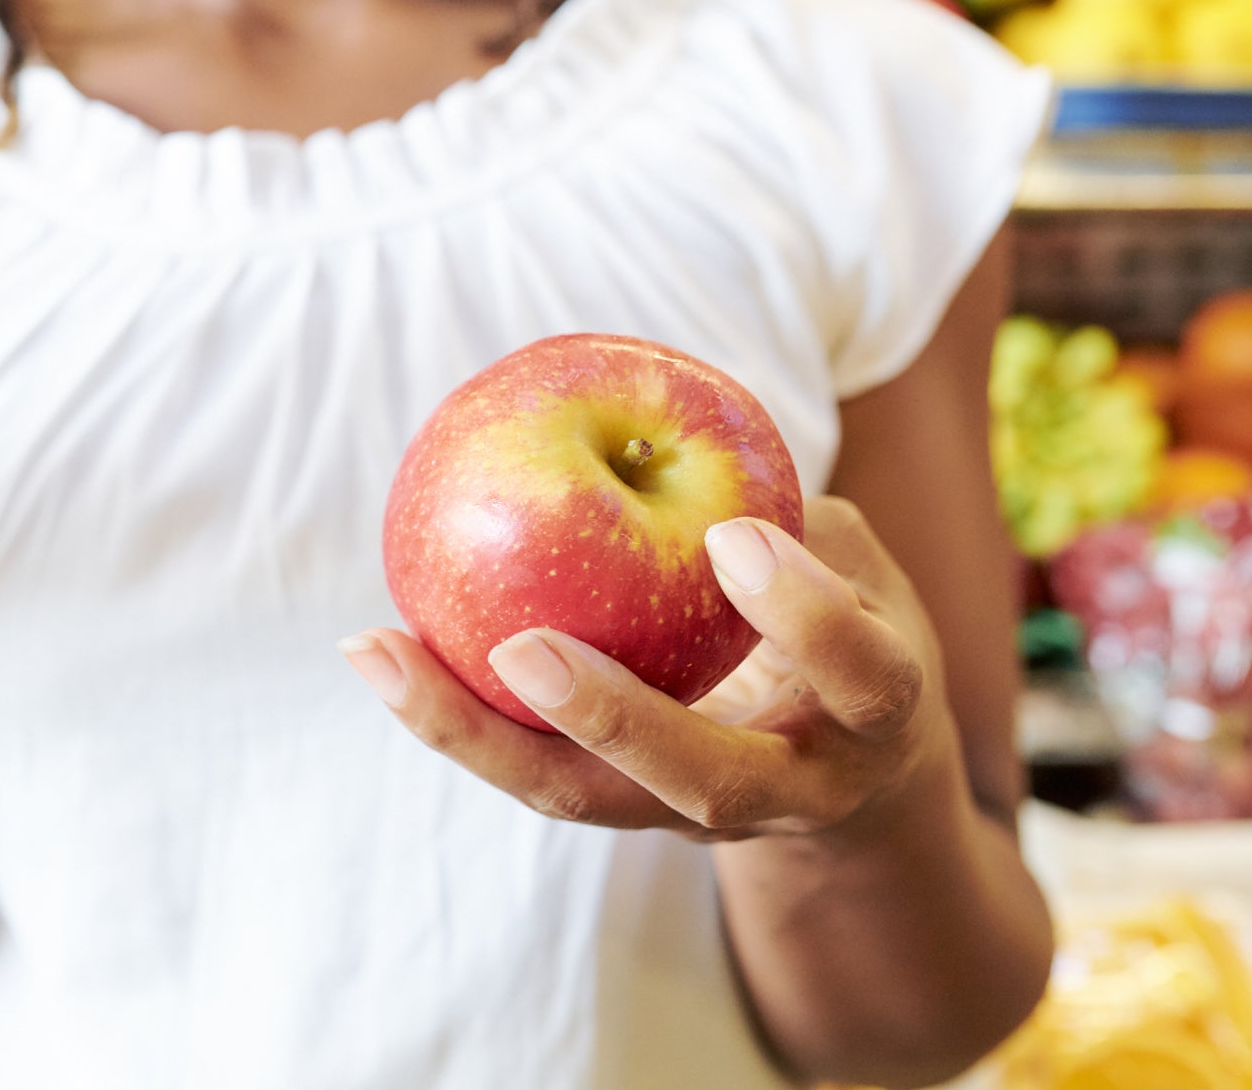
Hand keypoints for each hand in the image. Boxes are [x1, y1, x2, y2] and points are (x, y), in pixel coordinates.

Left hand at [341, 497, 954, 840]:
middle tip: (524, 650)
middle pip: (702, 782)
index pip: (861, 675)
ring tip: (378, 652)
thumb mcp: (862, 570)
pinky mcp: (619, 807)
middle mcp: (793, 788)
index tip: (733, 536)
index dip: (805, 614)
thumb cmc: (851, 629)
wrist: (851, 782)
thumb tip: (679, 435)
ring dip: (475, 732)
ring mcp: (695, 817)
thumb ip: (796, 517)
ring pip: (581, 796)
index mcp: (875, 716)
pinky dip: (453, 714)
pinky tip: (377, 648)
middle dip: (612, 719)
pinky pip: (530, 766)